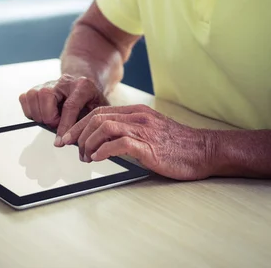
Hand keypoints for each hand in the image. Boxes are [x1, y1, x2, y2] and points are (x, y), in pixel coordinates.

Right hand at [19, 74, 108, 141]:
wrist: (84, 82)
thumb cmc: (91, 98)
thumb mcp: (99, 110)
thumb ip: (91, 123)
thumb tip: (82, 142)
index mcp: (82, 86)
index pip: (69, 106)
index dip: (64, 126)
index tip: (61, 142)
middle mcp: (64, 81)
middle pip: (46, 96)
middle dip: (49, 117)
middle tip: (56, 125)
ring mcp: (50, 82)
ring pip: (33, 95)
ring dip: (39, 114)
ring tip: (50, 120)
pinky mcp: (38, 86)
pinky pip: (25, 97)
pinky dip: (30, 110)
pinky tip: (42, 115)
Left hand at [61, 105, 215, 180]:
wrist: (203, 150)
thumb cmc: (178, 145)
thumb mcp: (151, 131)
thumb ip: (131, 132)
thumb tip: (105, 142)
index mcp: (137, 112)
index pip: (99, 112)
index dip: (79, 124)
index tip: (67, 137)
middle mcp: (137, 117)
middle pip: (97, 117)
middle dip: (77, 132)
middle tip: (67, 146)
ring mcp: (143, 130)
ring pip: (104, 127)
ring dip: (88, 142)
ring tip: (85, 156)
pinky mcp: (149, 146)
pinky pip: (120, 143)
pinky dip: (103, 149)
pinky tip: (97, 158)